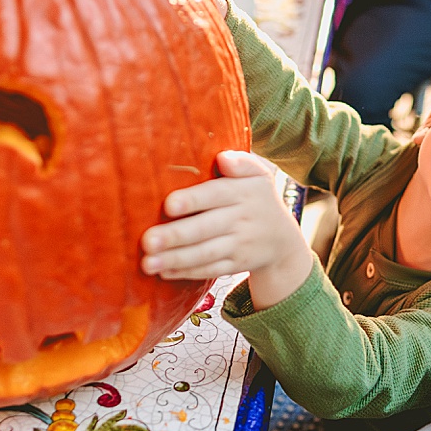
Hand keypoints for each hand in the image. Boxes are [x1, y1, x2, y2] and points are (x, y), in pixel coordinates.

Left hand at [141, 151, 314, 309]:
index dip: (193, 200)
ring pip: (205, 254)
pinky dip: (186, 272)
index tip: (168, 205)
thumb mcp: (258, 175)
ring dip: (175, 259)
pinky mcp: (236, 265)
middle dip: (176, 236)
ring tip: (147, 263)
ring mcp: (239, 246)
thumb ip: (242, 163)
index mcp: (243, 193)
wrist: (283, 239)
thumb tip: (223, 157)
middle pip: (206, 228)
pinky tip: (164, 272)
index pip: (215, 195)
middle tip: (147, 241)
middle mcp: (242, 220)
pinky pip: (210, 271)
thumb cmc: (257, 198)